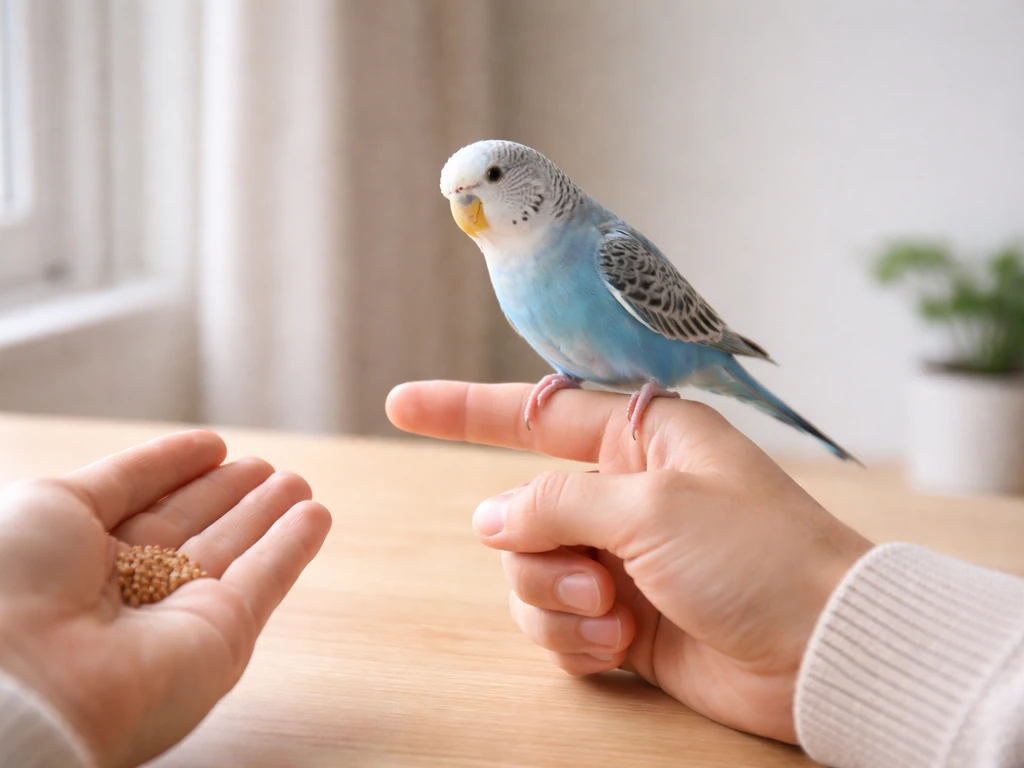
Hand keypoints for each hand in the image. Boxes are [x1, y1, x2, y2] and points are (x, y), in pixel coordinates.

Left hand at [0, 430, 330, 767]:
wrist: (23, 678)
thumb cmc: (13, 583)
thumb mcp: (54, 503)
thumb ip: (125, 480)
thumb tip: (184, 458)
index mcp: (75, 557)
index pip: (141, 504)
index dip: (177, 472)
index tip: (213, 446)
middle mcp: (128, 590)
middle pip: (193, 529)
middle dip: (231, 494)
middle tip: (266, 467)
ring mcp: (177, 617)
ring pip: (234, 552)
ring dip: (269, 516)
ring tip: (297, 482)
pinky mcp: (222, 639)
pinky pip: (264, 582)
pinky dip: (292, 549)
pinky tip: (314, 516)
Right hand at [386, 381, 871, 742]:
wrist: (822, 651)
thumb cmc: (757, 556)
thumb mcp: (652, 506)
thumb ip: (558, 503)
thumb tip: (491, 518)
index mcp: (642, 438)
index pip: (534, 415)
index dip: (462, 411)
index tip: (399, 404)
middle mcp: (625, 494)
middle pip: (520, 512)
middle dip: (538, 551)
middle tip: (596, 574)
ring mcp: (620, 559)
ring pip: (528, 573)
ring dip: (558, 600)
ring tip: (616, 614)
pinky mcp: (621, 619)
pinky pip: (553, 624)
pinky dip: (574, 639)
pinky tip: (620, 645)